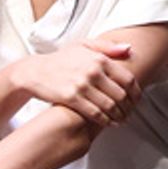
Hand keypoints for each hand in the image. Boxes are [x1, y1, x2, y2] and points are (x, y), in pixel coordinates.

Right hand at [15, 39, 139, 125]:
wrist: (33, 72)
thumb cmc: (58, 60)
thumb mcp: (82, 45)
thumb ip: (107, 47)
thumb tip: (128, 49)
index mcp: (99, 59)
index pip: (127, 78)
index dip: (135, 92)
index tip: (135, 100)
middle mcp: (92, 71)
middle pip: (120, 94)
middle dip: (127, 107)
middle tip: (128, 113)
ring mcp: (81, 85)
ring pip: (109, 105)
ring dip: (118, 116)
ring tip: (120, 120)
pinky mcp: (70, 98)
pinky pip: (94, 112)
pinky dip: (104, 120)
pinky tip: (107, 122)